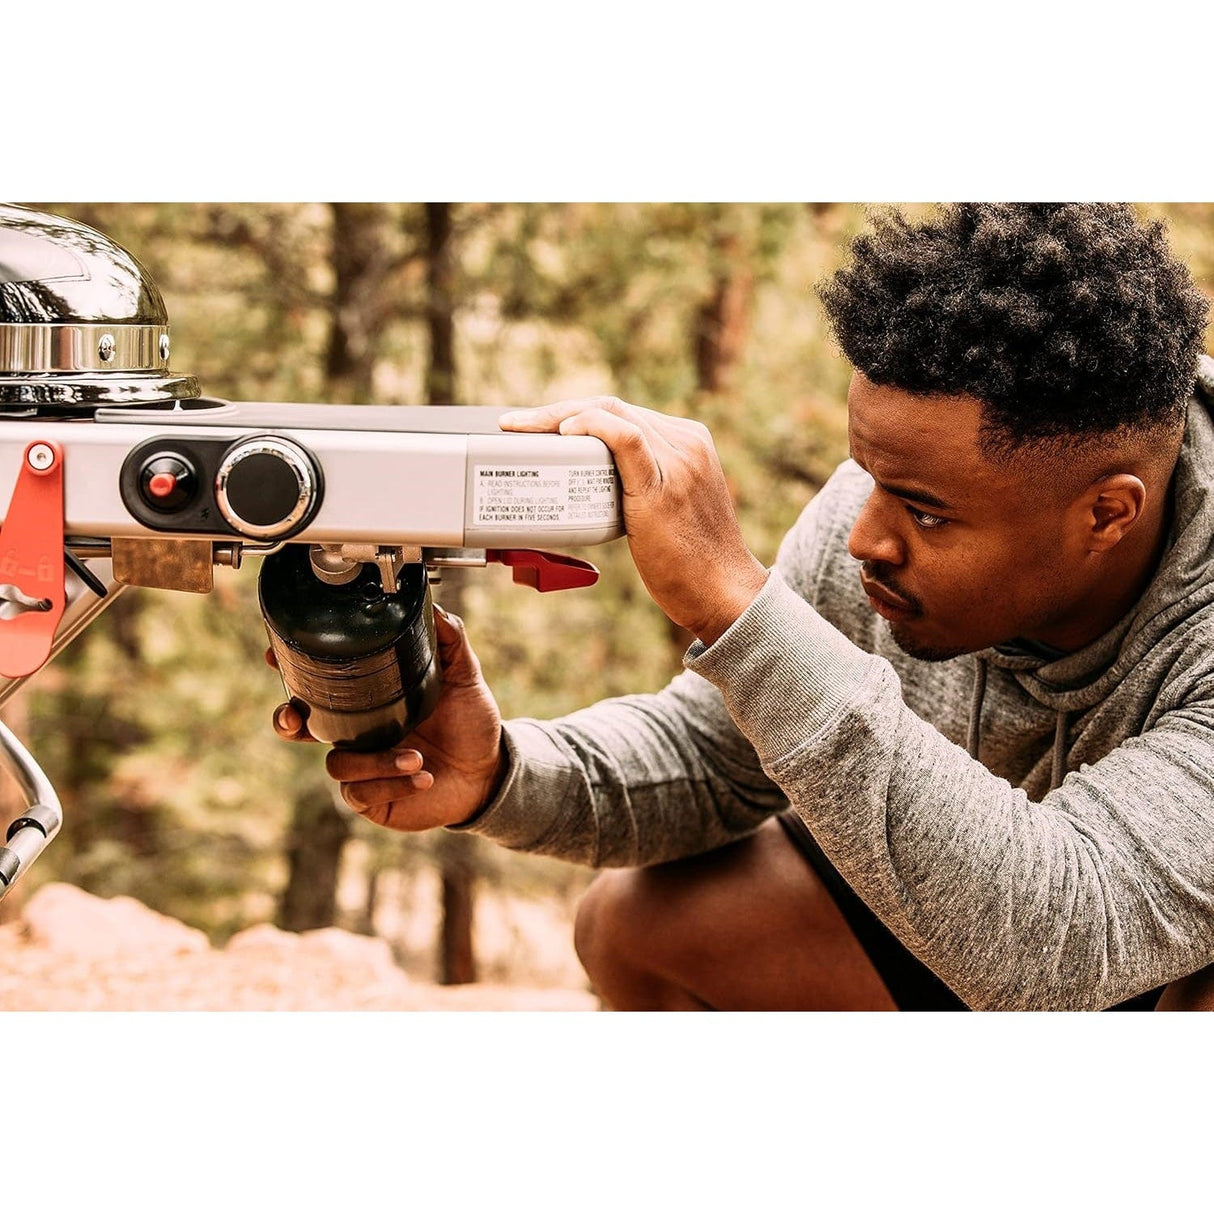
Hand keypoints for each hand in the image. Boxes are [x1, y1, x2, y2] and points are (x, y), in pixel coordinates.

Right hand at [270, 607, 507, 831]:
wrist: (489, 770)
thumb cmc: (469, 722)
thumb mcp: (463, 676)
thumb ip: (450, 641)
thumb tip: (435, 610)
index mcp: (370, 701)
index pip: (320, 685)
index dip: (292, 673)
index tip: (273, 656)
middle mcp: (358, 733)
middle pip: (298, 727)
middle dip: (287, 721)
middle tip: (297, 718)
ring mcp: (362, 767)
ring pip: (337, 763)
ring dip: (376, 761)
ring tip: (417, 757)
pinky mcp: (372, 798)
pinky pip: (359, 793)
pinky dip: (391, 784)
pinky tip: (421, 777)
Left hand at [500, 396, 768, 642]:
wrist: (723, 593)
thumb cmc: (692, 563)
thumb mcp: (671, 508)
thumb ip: (644, 487)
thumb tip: (592, 489)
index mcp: (690, 442)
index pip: (623, 411)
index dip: (577, 412)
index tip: (542, 425)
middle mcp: (687, 443)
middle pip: (612, 406)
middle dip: (558, 410)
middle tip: (518, 425)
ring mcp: (679, 462)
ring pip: (612, 414)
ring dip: (558, 416)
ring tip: (522, 429)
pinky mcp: (664, 486)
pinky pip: (626, 439)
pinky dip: (592, 427)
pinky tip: (565, 433)